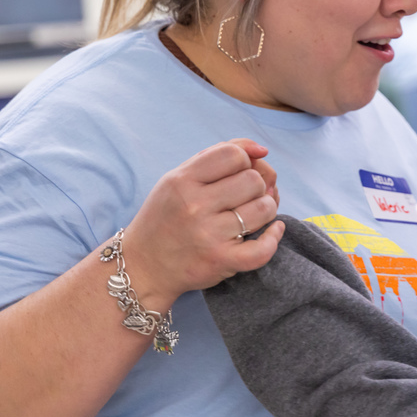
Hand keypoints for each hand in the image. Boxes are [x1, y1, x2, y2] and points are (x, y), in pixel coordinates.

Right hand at [121, 138, 284, 305]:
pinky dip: (274, 237)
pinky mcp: (220, 261)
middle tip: (245, 197)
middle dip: (257, 185)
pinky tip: (273, 230)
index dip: (244, 160)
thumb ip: (216, 155)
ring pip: (264, 208)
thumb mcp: (179, 178)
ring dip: (266, 208)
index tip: (239, 172)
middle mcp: (194, 206)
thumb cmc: (167, 216)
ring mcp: (208, 235)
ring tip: (254, 213)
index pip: (233, 154)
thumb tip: (261, 149)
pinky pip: (262, 248)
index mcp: (182, 181)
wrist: (143, 266)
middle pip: (253, 180)